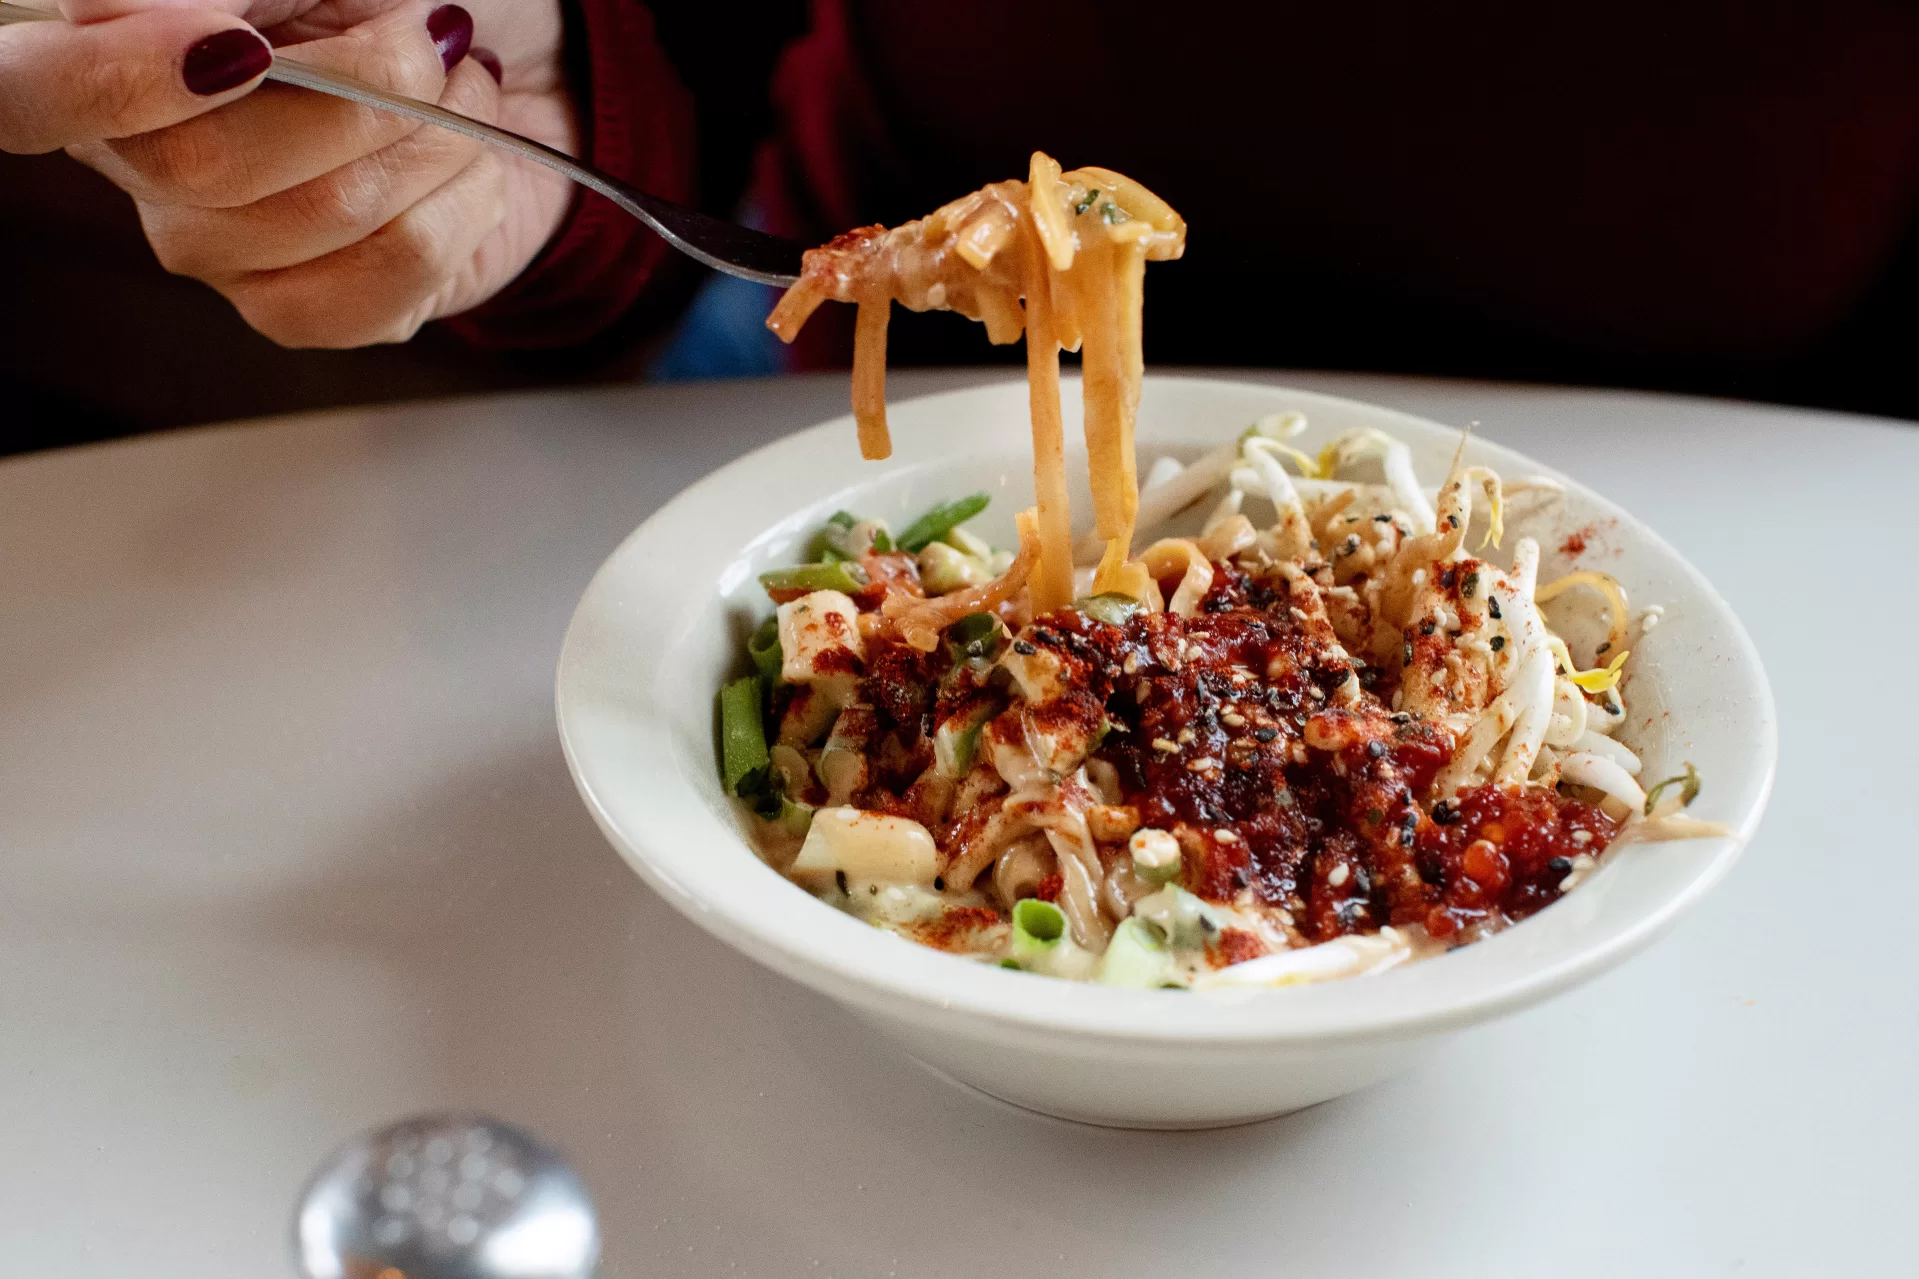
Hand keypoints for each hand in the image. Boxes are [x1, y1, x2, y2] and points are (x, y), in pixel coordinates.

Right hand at [0, 0, 573, 346]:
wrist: (500, 64)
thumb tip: (170, 20)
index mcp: (113, 51)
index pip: (32, 95)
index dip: (118, 80)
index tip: (244, 48)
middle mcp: (144, 164)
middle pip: (207, 165)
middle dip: (366, 90)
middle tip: (434, 36)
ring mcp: (221, 251)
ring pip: (325, 216)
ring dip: (437, 138)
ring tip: (465, 93)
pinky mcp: (312, 311)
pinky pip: (391, 276)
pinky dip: (464, 202)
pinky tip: (469, 166)